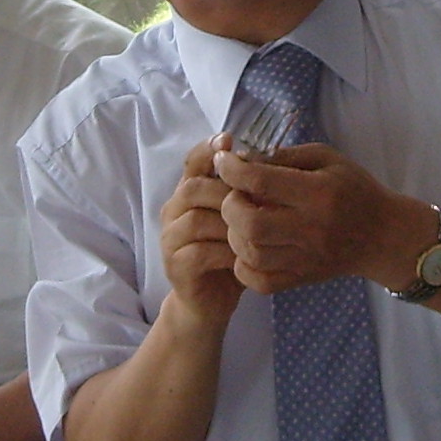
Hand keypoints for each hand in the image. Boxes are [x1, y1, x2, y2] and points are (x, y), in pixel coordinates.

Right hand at [159, 138, 244, 328]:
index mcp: (188, 194)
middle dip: (228, 192)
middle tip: (258, 199)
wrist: (210, 302)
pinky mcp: (176, 267)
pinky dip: (225, 252)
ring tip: (257, 230)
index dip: (208, 149)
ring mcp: (170, 240)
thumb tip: (270, 160)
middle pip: (193, 188)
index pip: (192, 162)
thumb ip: (244, 192)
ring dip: (229, 224)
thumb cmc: (230, 253)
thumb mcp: (240, 219)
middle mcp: (173, 212)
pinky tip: (246, 255)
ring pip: (196, 220)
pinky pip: (199, 252)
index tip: (229, 138)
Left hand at [211, 140, 408, 292]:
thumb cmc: (354, 190)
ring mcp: (307, 258)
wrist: (383, 235)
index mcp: (319, 192)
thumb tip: (242, 160)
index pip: (262, 181)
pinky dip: (243, 265)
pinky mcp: (303, 278)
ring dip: (234, 234)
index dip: (232, 169)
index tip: (224, 161)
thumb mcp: (327, 159)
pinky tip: (249, 247)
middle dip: (230, 205)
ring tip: (241, 220)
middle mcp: (312, 228)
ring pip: (250, 254)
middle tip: (235, 196)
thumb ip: (285, 156)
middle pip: (250, 223)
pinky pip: (259, 281)